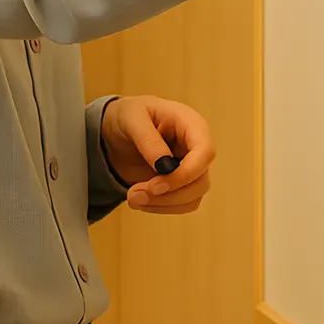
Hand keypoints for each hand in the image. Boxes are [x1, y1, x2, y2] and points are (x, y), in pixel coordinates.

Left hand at [100, 95, 213, 214]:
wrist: (118, 130)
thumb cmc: (129, 115)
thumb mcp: (131, 118)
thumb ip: (147, 138)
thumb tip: (164, 165)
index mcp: (190, 124)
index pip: (205, 152)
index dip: (187, 173)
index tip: (156, 185)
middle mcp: (196, 148)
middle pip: (201, 181)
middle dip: (168, 194)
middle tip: (135, 194)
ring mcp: (191, 168)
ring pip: (193, 197)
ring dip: (163, 204)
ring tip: (132, 198)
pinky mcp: (182, 184)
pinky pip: (182, 204)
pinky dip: (161, 207)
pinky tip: (141, 201)